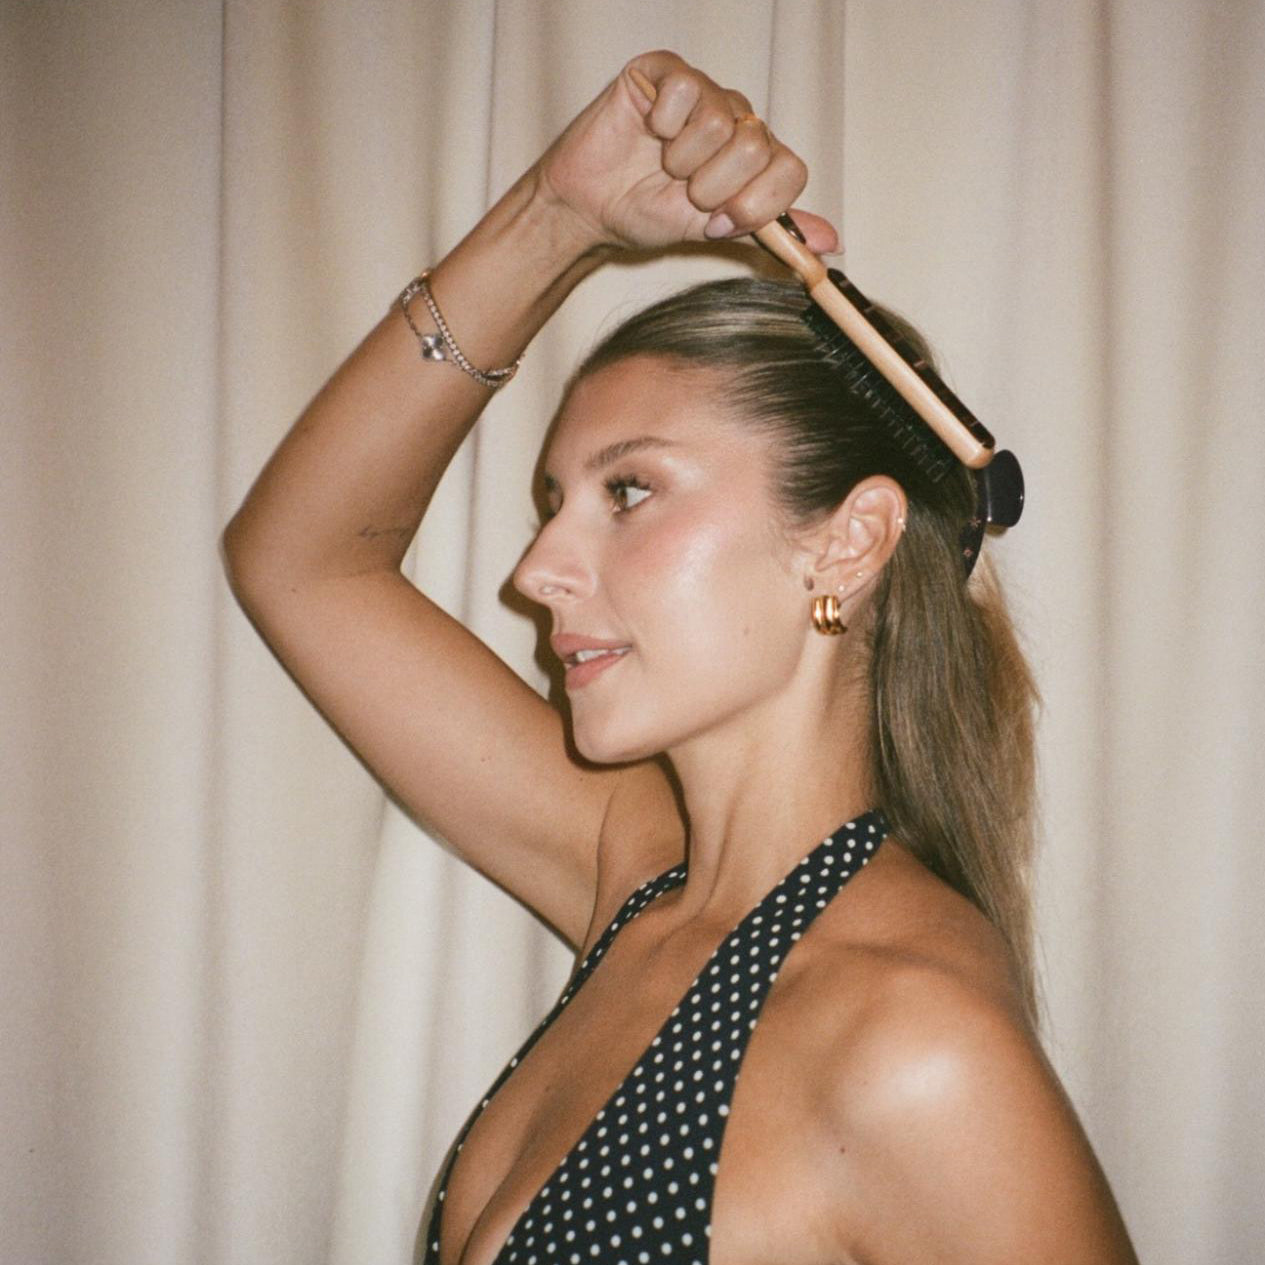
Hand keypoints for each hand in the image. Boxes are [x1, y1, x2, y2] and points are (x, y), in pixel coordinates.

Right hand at [532, 50, 837, 255]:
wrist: (590, 209)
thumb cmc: (647, 213)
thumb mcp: (716, 231)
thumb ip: (770, 232)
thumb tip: (831, 245)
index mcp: (755, 157)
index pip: (790, 170)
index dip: (754, 204)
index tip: (718, 221)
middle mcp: (736, 118)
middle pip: (754, 148)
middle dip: (712, 186)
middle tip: (684, 189)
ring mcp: (702, 91)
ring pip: (720, 122)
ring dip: (683, 160)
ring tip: (662, 163)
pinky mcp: (664, 71)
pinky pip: (684, 92)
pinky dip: (661, 124)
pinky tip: (647, 130)